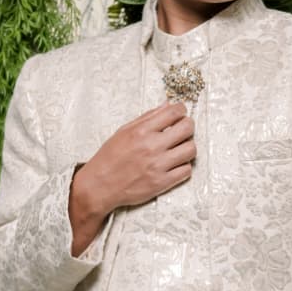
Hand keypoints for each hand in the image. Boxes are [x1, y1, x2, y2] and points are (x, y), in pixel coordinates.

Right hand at [68, 101, 195, 253]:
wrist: (100, 186)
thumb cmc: (110, 158)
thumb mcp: (124, 131)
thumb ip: (148, 117)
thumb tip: (168, 104)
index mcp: (141, 131)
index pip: (174, 112)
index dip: (181, 110)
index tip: (180, 114)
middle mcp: (152, 146)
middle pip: (188, 128)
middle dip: (188, 127)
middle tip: (182, 131)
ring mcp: (158, 165)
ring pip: (191, 150)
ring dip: (187, 147)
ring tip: (178, 150)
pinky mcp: (162, 182)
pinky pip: (187, 170)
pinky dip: (183, 166)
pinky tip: (174, 165)